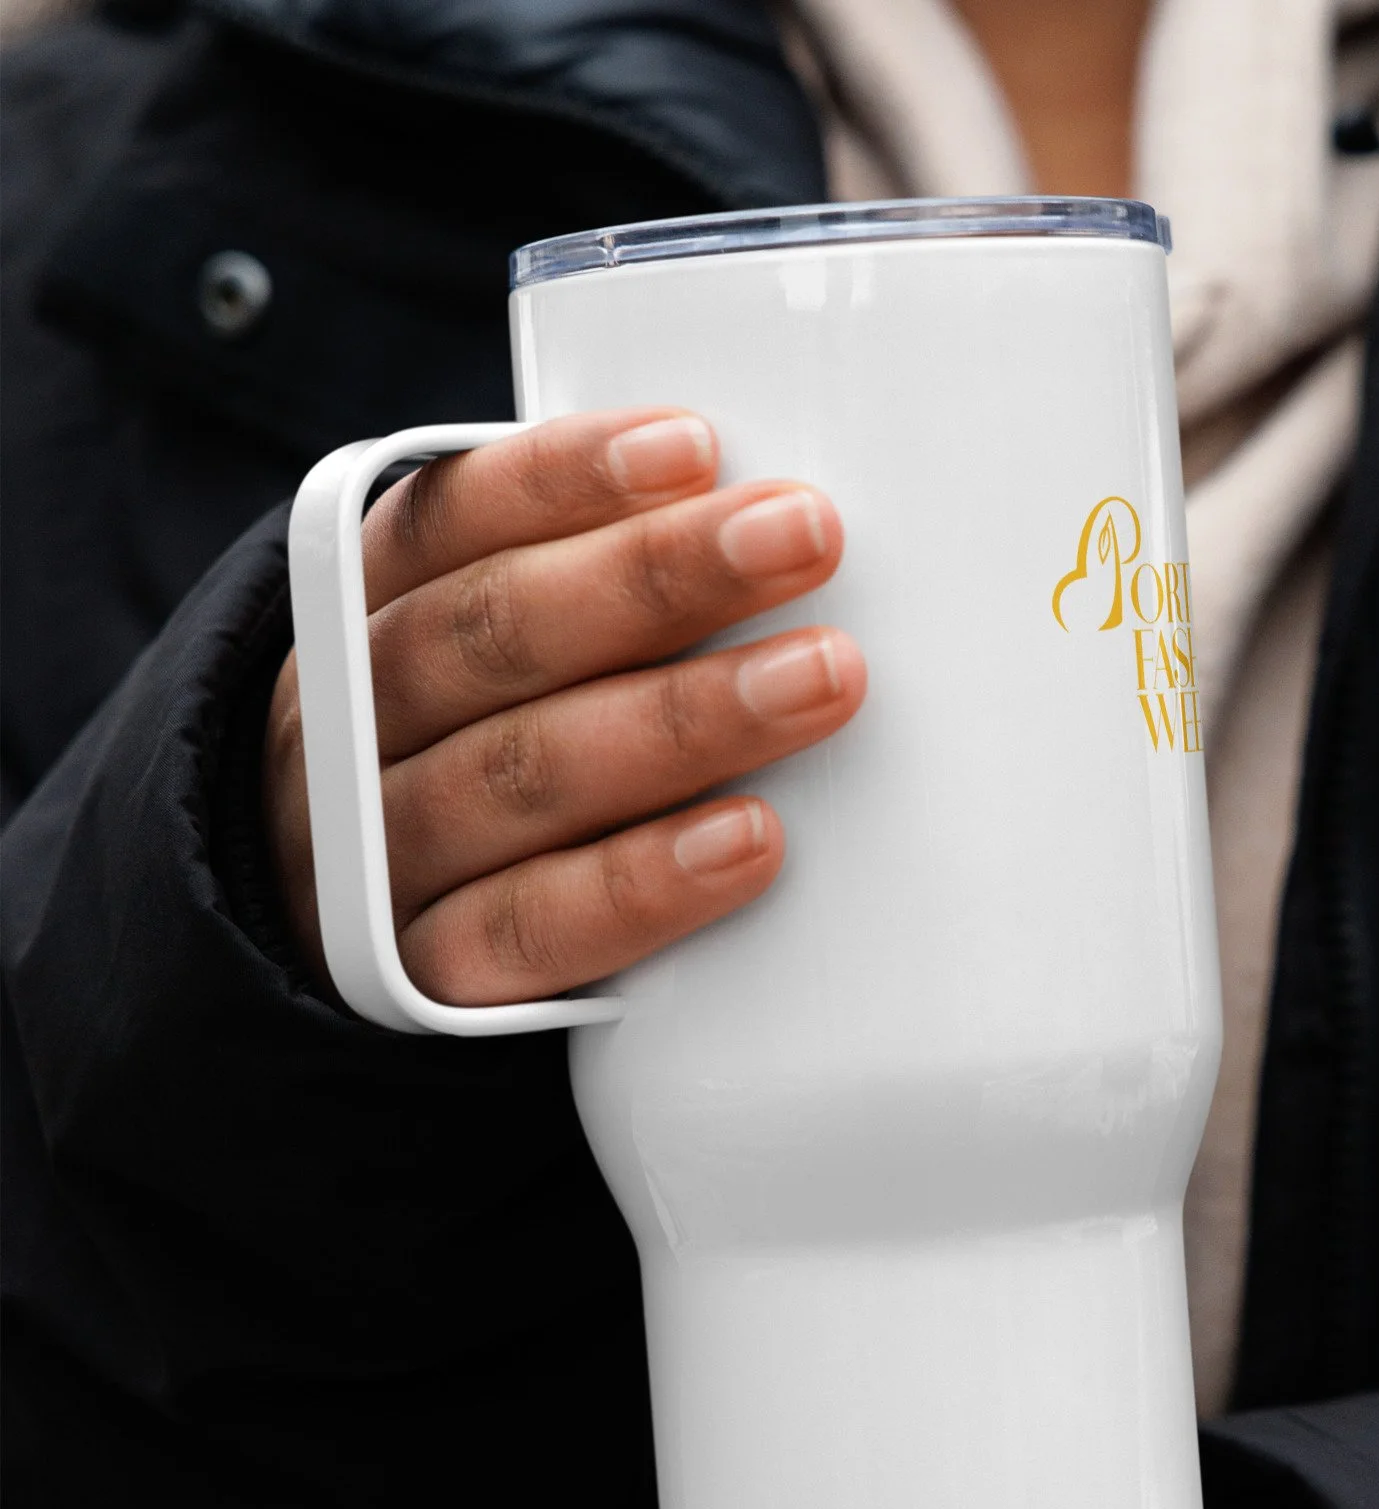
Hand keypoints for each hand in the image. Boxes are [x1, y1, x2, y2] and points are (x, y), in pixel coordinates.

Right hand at [264, 409, 862, 1001]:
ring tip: (820, 678)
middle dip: (657, 579)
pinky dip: (642, 881)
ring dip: (682, 720)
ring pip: (522, 774)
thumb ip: (585, 583)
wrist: (343, 933)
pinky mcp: (427, 975)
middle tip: (804, 539)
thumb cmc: (463, 750)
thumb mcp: (481, 646)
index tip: (697, 447)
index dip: (566, 480)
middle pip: (495, 635)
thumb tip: (759, 518)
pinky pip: (532, 928)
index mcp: (359, 609)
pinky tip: (750, 839)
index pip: (448, 520)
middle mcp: (347, 723)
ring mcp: (378, 854)